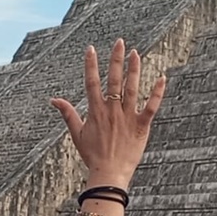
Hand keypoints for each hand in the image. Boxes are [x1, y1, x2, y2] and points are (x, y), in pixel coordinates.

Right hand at [50, 39, 164, 188]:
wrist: (109, 173)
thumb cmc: (92, 155)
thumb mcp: (76, 134)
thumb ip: (67, 114)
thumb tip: (54, 99)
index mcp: (95, 111)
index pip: (91, 82)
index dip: (91, 64)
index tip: (91, 48)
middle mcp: (111, 110)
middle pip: (113, 80)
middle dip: (116, 59)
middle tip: (119, 42)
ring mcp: (127, 117)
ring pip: (131, 88)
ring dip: (134, 69)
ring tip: (136, 53)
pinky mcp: (141, 126)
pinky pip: (151, 106)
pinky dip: (157, 92)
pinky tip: (162, 77)